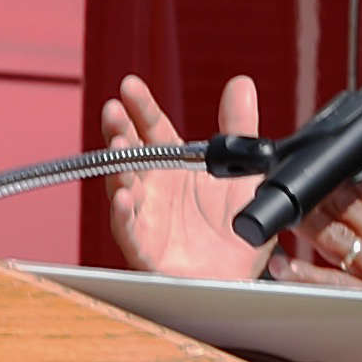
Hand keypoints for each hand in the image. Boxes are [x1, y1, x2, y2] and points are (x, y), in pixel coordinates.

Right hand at [97, 74, 272, 277]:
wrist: (241, 278)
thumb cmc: (235, 228)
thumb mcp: (247, 172)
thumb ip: (242, 128)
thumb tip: (241, 83)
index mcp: (175, 166)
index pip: (153, 129)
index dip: (141, 107)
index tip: (130, 86)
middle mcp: (154, 188)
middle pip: (130, 153)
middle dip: (119, 131)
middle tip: (114, 110)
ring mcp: (146, 217)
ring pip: (123, 187)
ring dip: (117, 167)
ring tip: (117, 146)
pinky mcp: (146, 249)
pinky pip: (129, 230)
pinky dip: (123, 213)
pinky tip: (123, 195)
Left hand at [281, 188, 361, 301]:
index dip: (347, 183)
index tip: (327, 174)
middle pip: (350, 212)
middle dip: (321, 198)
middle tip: (295, 188)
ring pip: (338, 240)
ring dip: (308, 226)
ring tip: (284, 216)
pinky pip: (335, 284)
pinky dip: (307, 275)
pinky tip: (283, 267)